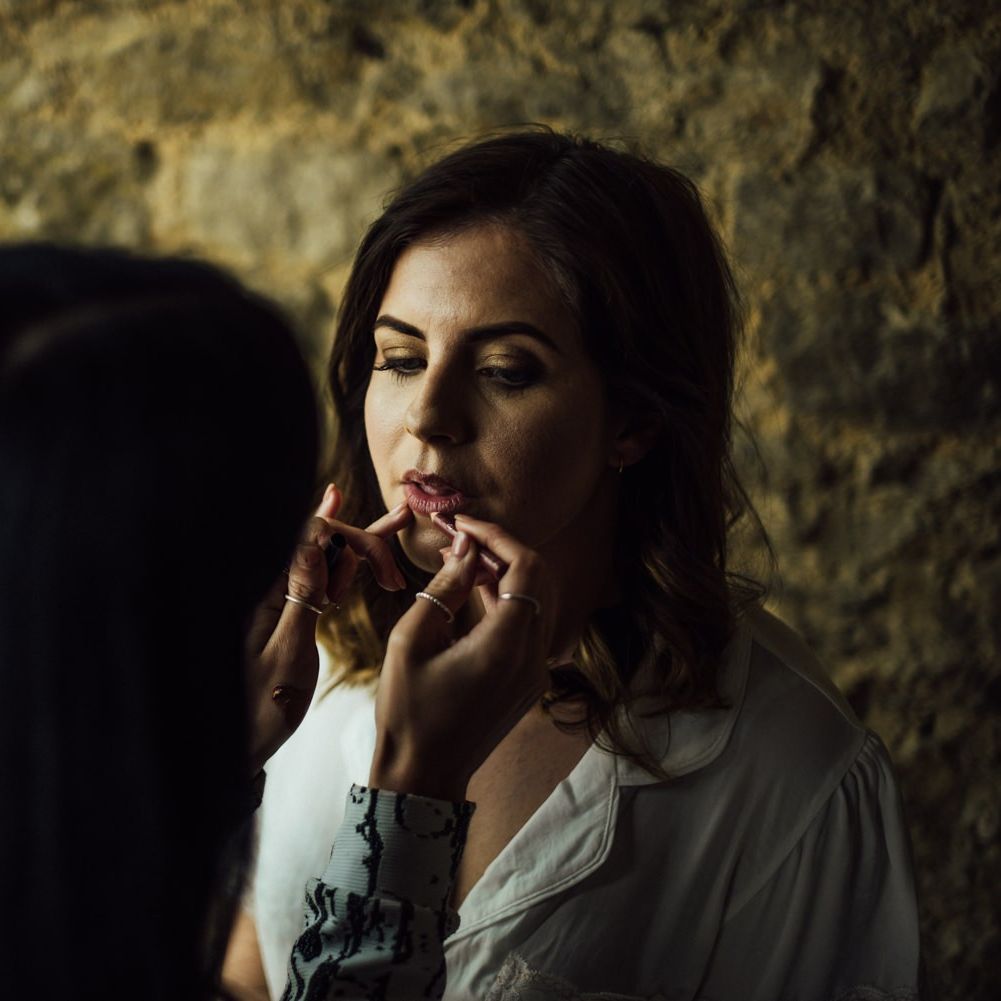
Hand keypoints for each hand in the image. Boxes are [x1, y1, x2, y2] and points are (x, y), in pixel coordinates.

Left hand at [245, 484, 412, 774]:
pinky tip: (334, 512)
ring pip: (320, 553)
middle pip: (319, 540)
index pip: (314, 537)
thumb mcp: (288, 652)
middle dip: (363, 541)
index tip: (390, 577)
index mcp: (266, 591)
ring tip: (394, 531)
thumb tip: (317, 539)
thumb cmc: (261, 708)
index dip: (356, 544)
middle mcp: (268, 586)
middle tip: (399, 562)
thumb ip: (302, 595)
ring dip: (356, 545)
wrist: (238, 746)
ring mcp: (275, 597)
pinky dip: (334, 552)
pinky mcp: (284, 610)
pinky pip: (313, 573)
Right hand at [370, 515, 553, 801]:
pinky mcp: (529, 681)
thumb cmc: (408, 711)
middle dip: (503, 550)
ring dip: (504, 574)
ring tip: (458, 559)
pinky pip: (528, 626)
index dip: (498, 536)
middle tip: (461, 538)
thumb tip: (467, 547)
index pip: (525, 567)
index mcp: (507, 645)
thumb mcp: (412, 640)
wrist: (423, 774)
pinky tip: (470, 590)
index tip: (464, 523)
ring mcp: (536, 671)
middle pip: (539, 579)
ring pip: (536, 601)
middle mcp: (534, 657)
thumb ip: (445, 587)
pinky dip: (506, 601)